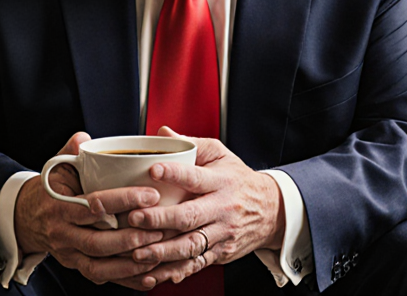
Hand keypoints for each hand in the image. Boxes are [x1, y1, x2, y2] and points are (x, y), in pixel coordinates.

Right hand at [14, 132, 165, 285]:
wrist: (26, 217)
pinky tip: (148, 276)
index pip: (93, 205)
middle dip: (131, 237)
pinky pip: (102, 277)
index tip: (150, 194)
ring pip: (100, 265)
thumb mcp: (56, 166)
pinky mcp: (77, 266)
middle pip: (98, 241)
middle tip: (159, 228)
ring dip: (130, 262)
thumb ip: (71, 150)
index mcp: (60, 206)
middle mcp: (63, 233)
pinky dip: (126, 279)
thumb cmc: (50, 189)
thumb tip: (84, 139)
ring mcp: (69, 253)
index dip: (123, 200)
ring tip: (157, 252)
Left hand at [126, 127, 284, 285]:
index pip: (196, 176)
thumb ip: (191, 144)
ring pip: (191, 245)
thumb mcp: (221, 155)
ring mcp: (222, 233)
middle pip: (189, 215)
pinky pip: (196, 264)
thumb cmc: (238, 180)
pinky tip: (154, 273)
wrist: (271, 211)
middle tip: (135, 217)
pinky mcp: (221, 253)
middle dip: (160, 219)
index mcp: (221, 181)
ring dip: (162, 251)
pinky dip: (174, 271)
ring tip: (137, 251)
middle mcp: (222, 208)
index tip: (153, 170)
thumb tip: (162, 133)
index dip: (174, 173)